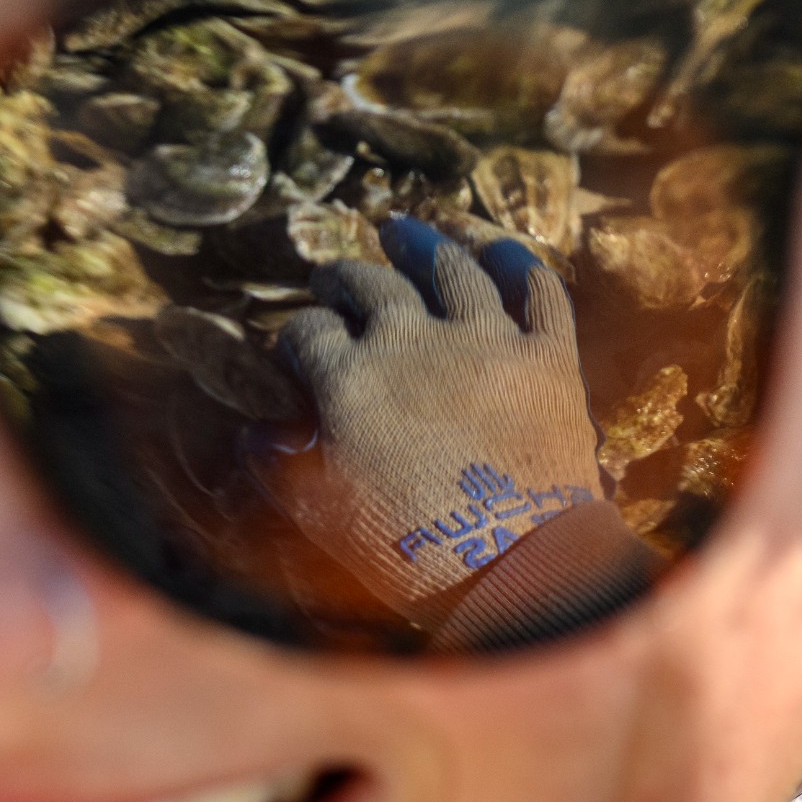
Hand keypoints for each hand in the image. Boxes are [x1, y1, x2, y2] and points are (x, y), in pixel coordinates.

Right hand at [269, 218, 603, 604]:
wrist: (513, 568)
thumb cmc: (405, 551)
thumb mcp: (321, 513)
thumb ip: (280, 465)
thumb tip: (253, 434)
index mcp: (350, 379)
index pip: (308, 333)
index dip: (296, 340)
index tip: (295, 352)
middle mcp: (412, 342)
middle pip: (369, 285)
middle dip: (343, 279)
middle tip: (332, 279)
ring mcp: (487, 341)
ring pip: (449, 268)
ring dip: (421, 245)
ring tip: (402, 233)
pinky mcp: (548, 356)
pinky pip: (537, 289)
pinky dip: (517, 263)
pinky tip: (499, 250)